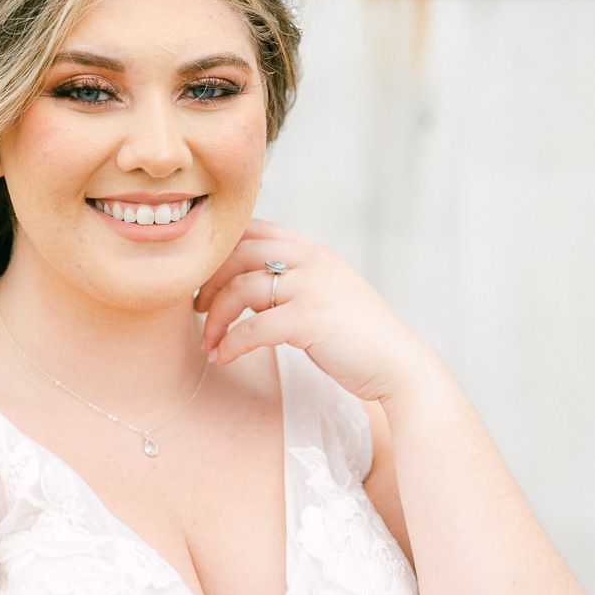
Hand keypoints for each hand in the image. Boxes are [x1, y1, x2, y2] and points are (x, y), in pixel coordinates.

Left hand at [195, 217, 439, 403]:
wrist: (398, 365)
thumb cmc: (358, 337)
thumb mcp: (326, 295)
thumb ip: (292, 283)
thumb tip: (244, 288)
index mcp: (314, 252)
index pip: (255, 230)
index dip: (221, 250)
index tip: (205, 278)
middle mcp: (312, 261)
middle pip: (238, 254)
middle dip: (208, 282)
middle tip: (196, 309)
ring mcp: (312, 288)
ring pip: (241, 289)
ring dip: (215, 318)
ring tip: (207, 342)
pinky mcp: (310, 320)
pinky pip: (253, 327)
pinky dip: (231, 344)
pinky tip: (222, 358)